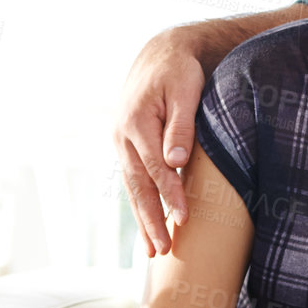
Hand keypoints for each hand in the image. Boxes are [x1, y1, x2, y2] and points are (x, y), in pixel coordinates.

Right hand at [114, 29, 205, 255]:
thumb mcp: (186, 90)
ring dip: (142, 220)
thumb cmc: (179, 71)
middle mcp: (122, 135)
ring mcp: (121, 142)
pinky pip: (132, 182)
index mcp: (136, 120)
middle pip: (137, 185)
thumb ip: (181, 125)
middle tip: (163, 251)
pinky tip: (148, 228)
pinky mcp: (126, 147)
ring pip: (131, 188)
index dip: (170, 193)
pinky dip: (140, 206)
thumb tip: (176, 161)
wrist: (159, 55)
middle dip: (150, 220)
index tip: (185, 218)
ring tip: (152, 252)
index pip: (155, 166)